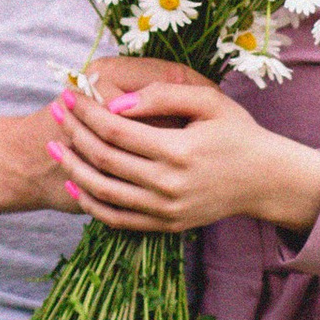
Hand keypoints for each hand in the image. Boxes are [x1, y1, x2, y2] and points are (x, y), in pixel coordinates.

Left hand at [45, 63, 319, 235]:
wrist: (266, 181)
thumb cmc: (238, 133)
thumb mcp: (210, 102)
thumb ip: (164, 95)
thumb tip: (116, 103)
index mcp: (179, 150)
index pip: (116, 129)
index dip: (87, 111)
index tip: (69, 94)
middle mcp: (169, 184)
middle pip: (103, 158)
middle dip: (72, 132)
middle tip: (55, 111)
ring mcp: (166, 210)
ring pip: (103, 191)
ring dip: (72, 168)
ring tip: (54, 145)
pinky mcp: (166, 225)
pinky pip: (117, 219)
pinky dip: (90, 203)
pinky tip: (75, 182)